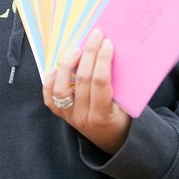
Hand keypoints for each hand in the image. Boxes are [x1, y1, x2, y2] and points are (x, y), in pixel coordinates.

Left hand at [43, 28, 130, 154]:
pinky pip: (50, 97)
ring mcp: (70, 117)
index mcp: (103, 116)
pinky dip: (51, 80)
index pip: (100, 82)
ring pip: (61, 88)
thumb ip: (120, 84)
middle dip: (89, 53)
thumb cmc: (123, 119)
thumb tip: (112, 52)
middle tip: (95, 36)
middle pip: (82, 79)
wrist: (113, 143)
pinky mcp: (62, 115)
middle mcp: (83, 117)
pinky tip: (59, 66)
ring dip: (67, 64)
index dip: (103, 59)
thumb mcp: (128, 106)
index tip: (108, 43)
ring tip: (77, 49)